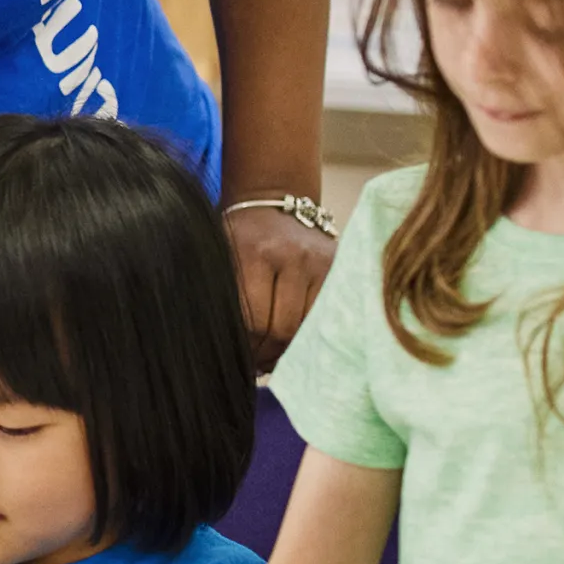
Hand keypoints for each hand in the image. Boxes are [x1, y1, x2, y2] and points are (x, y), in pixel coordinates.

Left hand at [224, 204, 337, 369]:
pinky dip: (312, 332)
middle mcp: (294, 257)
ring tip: (275, 355)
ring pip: (310, 327)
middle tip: (258, 363)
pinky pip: (327, 314)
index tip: (241, 357)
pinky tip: (296, 339)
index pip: (255, 321)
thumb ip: (225, 299)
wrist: (273, 200)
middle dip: (269, 354)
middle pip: (285, 328)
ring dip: (292, 348)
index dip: (248, 348)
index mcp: (257, 254)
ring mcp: (322, 262)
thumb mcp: (223, 258)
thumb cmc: (240, 236)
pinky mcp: (340, 267)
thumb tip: (228, 350)